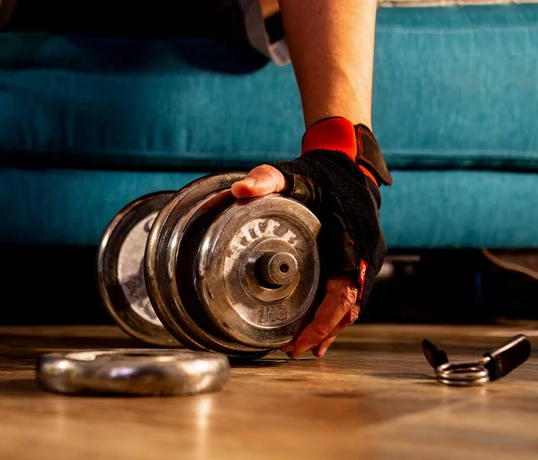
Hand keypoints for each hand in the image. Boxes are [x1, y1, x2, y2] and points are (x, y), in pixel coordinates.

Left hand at [231, 165, 360, 357]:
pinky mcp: (357, 261)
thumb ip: (266, 179)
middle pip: (348, 309)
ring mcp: (364, 260)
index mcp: (353, 242)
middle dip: (323, 334)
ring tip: (302, 348)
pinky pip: (349, 296)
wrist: (347, 167)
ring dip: (329, 329)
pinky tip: (318, 330)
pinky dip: (334, 316)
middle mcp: (364, 256)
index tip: (302, 342)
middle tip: (293, 351)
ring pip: (351, 306)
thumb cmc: (320, 175)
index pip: (344, 295)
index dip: (325, 323)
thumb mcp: (290, 174)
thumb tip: (238, 189)